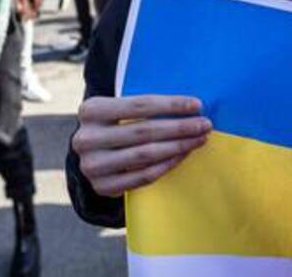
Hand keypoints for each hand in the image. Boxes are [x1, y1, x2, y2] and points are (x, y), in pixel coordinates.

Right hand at [72, 94, 210, 196]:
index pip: (139, 105)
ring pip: (145, 155)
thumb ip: (144, 106)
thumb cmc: (115, 124)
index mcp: (91, 110)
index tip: (197, 105)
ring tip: (199, 139)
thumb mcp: (118, 108)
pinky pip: (143, 176)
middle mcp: (86, 138)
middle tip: (205, 124)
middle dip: (180, 127)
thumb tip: (190, 104)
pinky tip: (182, 156)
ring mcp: (92, 165)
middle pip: (144, 131)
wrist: (92, 155)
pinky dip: (166, 165)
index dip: (170, 105)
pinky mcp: (102, 187)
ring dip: (178, 147)